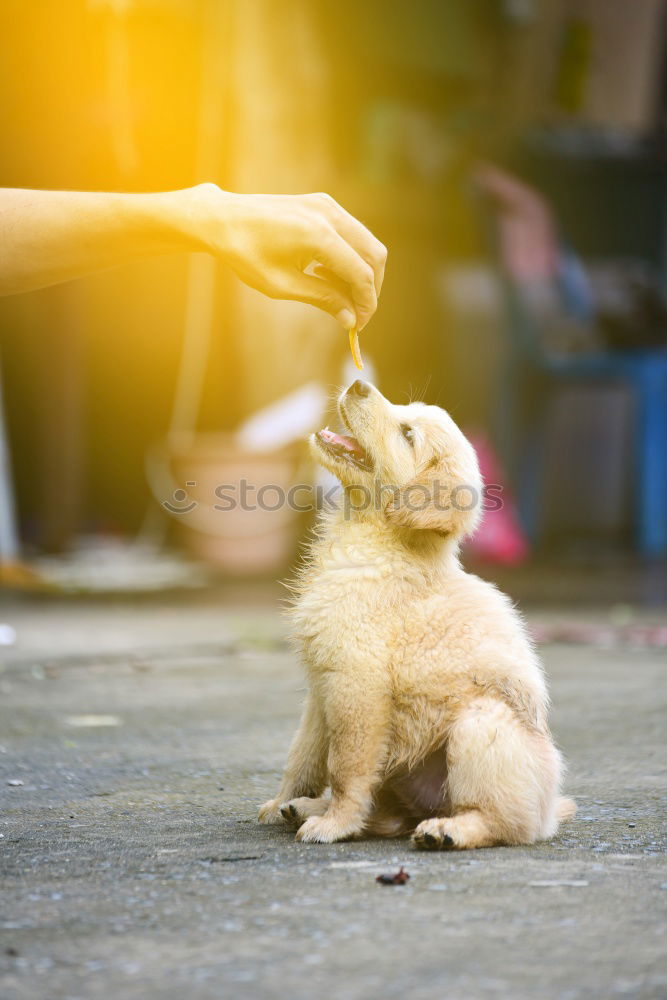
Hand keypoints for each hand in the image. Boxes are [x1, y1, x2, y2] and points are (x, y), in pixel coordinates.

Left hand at [183, 185, 386, 329]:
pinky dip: (351, 256)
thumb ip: (322, 299)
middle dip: (370, 289)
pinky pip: (352, 233)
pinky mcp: (323, 204)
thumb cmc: (245, 253)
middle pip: (374, 255)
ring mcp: (328, 206)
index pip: (361, 273)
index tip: (359, 325)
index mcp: (318, 235)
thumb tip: (350, 319)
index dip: (366, 303)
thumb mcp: (282, 285)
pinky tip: (327, 273)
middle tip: (356, 314)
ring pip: (367, 243)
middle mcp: (328, 215)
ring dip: (362, 273)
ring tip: (337, 294)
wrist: (222, 219)